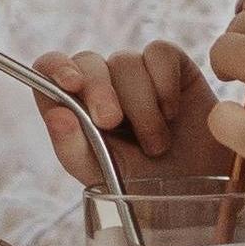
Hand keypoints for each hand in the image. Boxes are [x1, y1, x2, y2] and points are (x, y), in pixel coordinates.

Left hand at [27, 40, 243, 193]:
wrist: (196, 192)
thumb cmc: (143, 187)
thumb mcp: (101, 176)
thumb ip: (73, 147)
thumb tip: (56, 114)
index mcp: (75, 107)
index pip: (48, 69)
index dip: (55, 68)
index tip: (70, 84)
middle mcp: (101, 84)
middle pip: (87, 61)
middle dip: (98, 90)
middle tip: (111, 122)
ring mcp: (135, 72)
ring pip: (125, 60)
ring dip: (141, 106)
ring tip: (156, 144)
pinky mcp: (169, 65)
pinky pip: (159, 53)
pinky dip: (164, 84)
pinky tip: (172, 114)